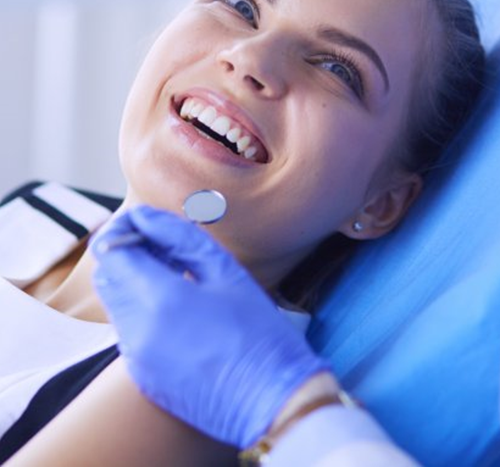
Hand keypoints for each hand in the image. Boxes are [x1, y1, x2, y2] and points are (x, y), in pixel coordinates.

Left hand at [91, 205, 327, 447]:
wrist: (273, 401)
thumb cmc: (258, 331)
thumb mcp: (225, 272)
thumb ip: (179, 237)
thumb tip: (146, 217)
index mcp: (160, 299)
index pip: (112, 251)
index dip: (122, 230)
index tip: (145, 224)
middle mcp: (137, 330)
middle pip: (107, 276)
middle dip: (126, 254)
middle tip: (163, 247)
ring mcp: (136, 358)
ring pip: (116, 303)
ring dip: (134, 281)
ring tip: (175, 275)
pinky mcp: (142, 377)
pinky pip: (128, 332)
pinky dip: (142, 310)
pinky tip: (179, 310)